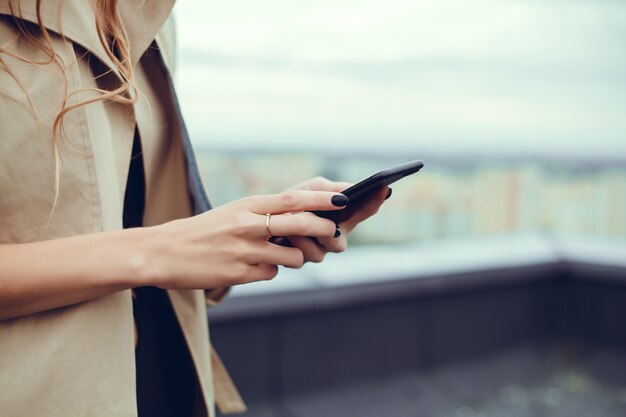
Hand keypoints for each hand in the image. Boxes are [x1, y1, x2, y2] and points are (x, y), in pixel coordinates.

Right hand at [146, 190, 347, 288]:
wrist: (164, 252)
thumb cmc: (205, 230)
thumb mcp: (233, 211)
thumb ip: (265, 212)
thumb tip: (302, 217)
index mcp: (248, 205)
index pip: (293, 198)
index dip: (322, 197)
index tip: (344, 197)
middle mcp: (248, 225)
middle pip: (300, 225)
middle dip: (324, 229)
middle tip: (334, 232)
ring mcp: (244, 251)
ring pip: (292, 257)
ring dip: (296, 258)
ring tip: (281, 255)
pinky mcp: (239, 274)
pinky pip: (271, 274)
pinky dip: (270, 271)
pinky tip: (251, 267)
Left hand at [283, 176, 389, 262]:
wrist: (263, 219)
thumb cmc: (289, 202)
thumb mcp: (310, 189)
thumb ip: (328, 190)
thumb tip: (349, 193)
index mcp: (340, 218)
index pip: (363, 211)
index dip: (374, 202)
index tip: (384, 188)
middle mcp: (332, 238)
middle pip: (339, 243)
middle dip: (329, 232)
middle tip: (323, 225)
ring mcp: (316, 251)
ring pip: (320, 252)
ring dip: (306, 236)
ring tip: (293, 223)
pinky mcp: (298, 260)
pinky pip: (302, 257)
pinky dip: (293, 242)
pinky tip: (284, 234)